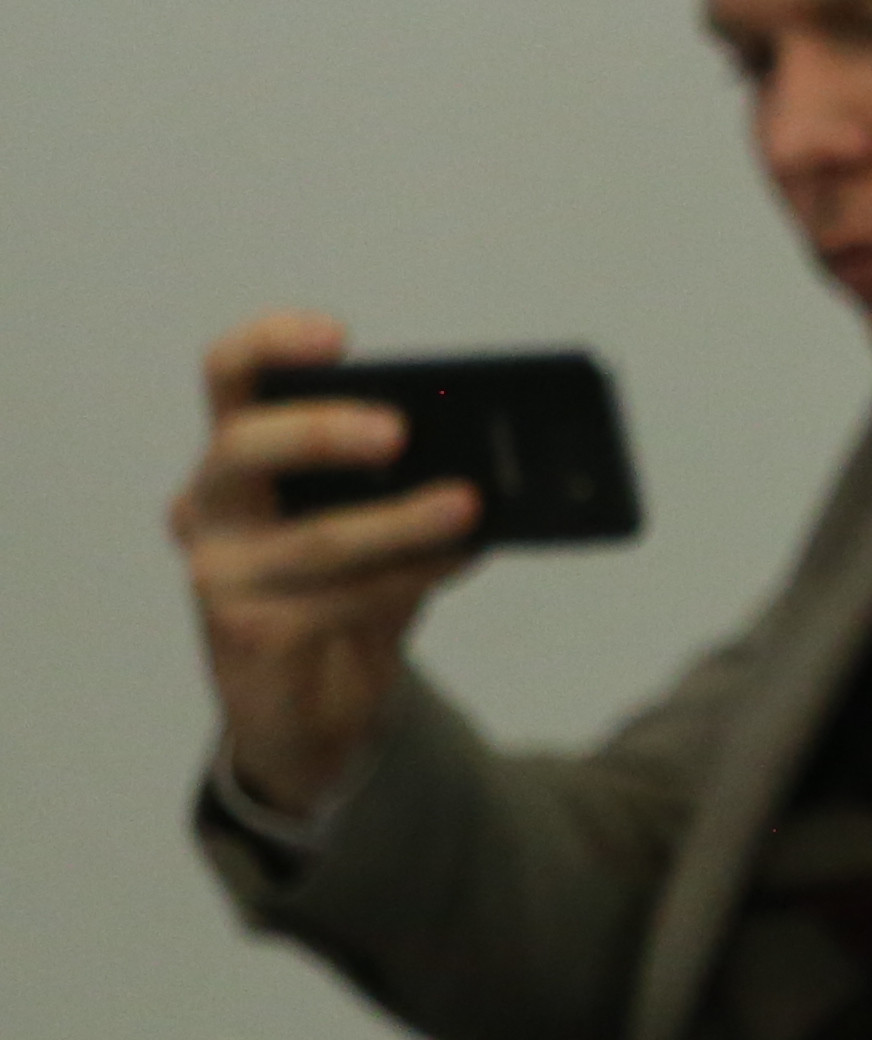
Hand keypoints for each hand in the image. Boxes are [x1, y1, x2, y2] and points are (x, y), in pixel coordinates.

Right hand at [172, 312, 484, 821]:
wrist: (311, 702)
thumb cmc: (346, 588)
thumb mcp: (380, 520)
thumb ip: (412, 480)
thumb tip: (493, 453)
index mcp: (236, 457)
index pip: (228, 377)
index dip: (271, 343)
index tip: (339, 337)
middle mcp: (209, 506)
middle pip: (242, 446)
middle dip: (322, 432)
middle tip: (398, 431)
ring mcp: (220, 574)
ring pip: (314, 537)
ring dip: (403, 520)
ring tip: (470, 504)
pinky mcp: (249, 635)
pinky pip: (344, 599)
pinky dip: (414, 575)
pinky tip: (462, 557)